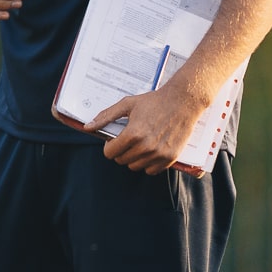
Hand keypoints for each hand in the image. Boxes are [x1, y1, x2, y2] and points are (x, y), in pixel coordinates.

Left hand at [90, 78, 213, 173]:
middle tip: (128, 140)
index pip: (110, 153)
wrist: (183, 101)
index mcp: (133, 134)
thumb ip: (106, 116)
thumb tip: (88, 127)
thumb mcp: (127, 104)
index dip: (109, 146)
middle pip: (121, 161)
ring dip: (134, 158)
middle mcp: (146, 146)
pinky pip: (151, 171)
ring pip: (135, 167)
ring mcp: (159, 153)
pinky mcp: (170, 157)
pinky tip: (150, 151)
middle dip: (120, 151)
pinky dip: (148, 164)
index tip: (114, 140)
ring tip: (139, 144)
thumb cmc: (154, 101)